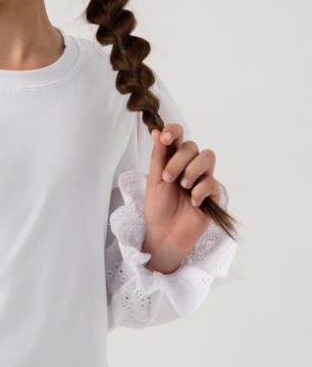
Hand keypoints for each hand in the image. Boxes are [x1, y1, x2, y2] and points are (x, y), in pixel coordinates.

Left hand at [142, 124, 222, 272]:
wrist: (164, 234)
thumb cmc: (157, 209)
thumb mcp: (153, 181)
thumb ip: (157, 156)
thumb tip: (156, 131)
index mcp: (173, 160)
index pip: (179, 136)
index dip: (174, 131)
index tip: (166, 138)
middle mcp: (189, 166)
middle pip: (192, 146)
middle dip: (179, 160)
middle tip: (168, 178)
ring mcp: (202, 178)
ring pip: (208, 157)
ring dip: (192, 170)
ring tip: (182, 187)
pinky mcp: (213, 194)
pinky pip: (212, 181)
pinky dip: (199, 191)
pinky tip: (192, 202)